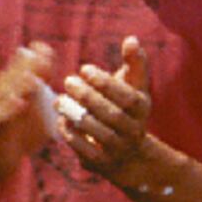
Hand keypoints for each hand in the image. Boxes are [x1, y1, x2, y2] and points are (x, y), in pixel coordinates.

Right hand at [0, 41, 58, 188]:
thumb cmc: (18, 133)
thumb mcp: (36, 113)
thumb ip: (48, 98)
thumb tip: (76, 89)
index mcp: (10, 88)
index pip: (21, 68)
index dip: (33, 58)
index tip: (45, 49)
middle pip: (13, 76)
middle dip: (27, 66)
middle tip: (42, 57)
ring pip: (5, 94)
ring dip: (18, 85)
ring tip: (31, 78)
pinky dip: (8, 110)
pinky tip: (19, 104)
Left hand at [53, 37, 158, 186]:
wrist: (130, 154)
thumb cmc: (126, 108)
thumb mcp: (133, 85)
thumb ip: (133, 63)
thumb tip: (131, 39)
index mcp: (143, 108)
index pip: (128, 97)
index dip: (106, 83)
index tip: (84, 68)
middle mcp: (134, 130)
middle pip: (112, 115)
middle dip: (88, 97)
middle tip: (68, 81)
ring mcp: (120, 149)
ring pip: (100, 134)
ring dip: (77, 115)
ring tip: (59, 100)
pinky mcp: (103, 163)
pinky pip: (87, 151)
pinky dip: (72, 135)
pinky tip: (61, 120)